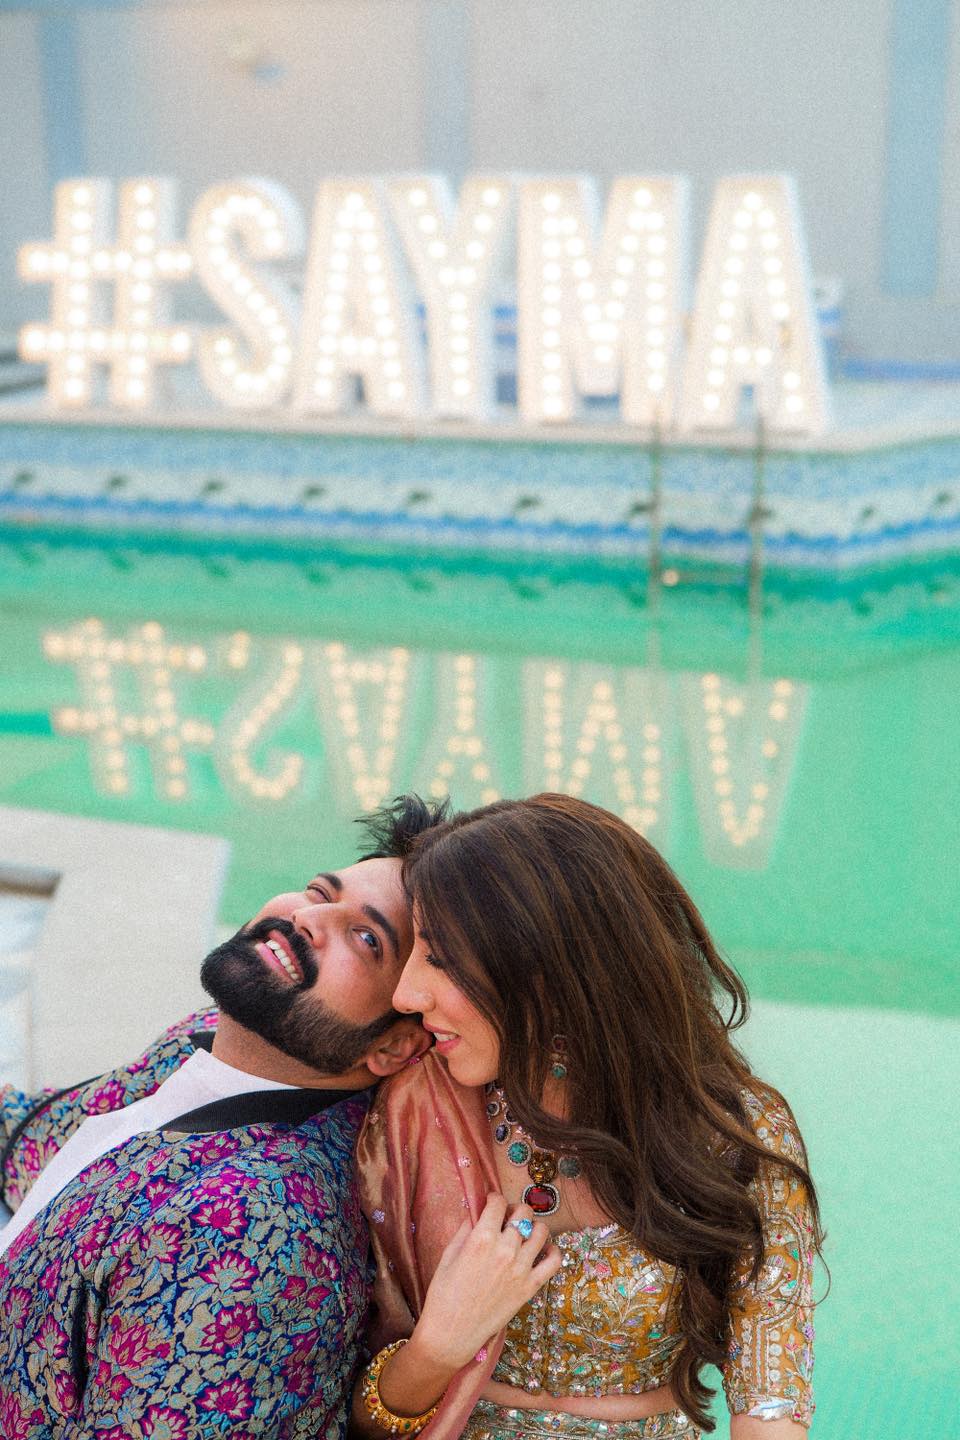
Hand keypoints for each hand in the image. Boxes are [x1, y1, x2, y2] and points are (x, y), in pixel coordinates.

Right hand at [411, 1194, 561, 1372]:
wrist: (452, 1334)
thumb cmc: (444, 1294)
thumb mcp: (448, 1255)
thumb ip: (466, 1229)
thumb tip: (478, 1211)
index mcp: (481, 1239)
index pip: (498, 1202)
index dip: (493, 1199)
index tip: (491, 1204)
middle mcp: (505, 1250)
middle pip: (523, 1212)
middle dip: (514, 1210)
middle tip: (505, 1220)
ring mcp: (521, 1269)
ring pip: (541, 1230)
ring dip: (532, 1227)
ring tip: (522, 1234)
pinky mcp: (531, 1287)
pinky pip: (555, 1261)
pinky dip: (552, 1251)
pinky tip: (541, 1250)